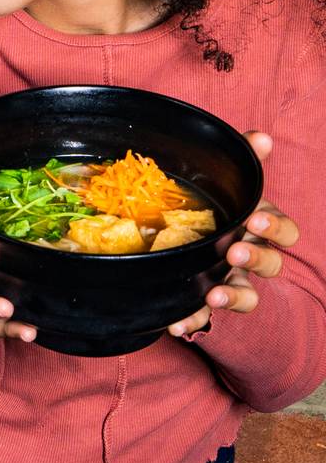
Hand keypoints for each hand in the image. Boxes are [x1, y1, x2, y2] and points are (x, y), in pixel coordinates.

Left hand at [168, 131, 298, 336]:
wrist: (182, 234)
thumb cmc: (213, 204)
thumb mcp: (224, 179)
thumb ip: (243, 158)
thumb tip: (262, 137)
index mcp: (258, 225)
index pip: (285, 230)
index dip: (276, 227)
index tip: (256, 219)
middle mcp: (251, 254)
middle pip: (271, 263)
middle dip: (256, 258)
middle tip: (235, 252)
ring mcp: (231, 280)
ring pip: (246, 294)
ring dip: (232, 296)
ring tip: (213, 295)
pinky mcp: (206, 298)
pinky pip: (205, 315)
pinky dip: (193, 320)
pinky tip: (177, 324)